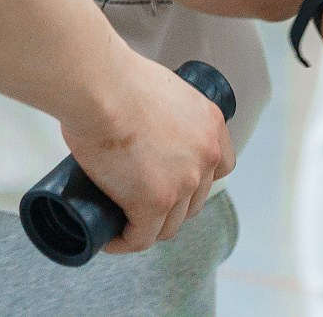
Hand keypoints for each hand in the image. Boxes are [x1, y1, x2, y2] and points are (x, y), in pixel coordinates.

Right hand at [61, 52, 234, 253]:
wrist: (101, 87)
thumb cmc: (118, 79)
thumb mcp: (161, 90)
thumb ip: (164, 112)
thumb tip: (141, 129)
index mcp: (211, 125)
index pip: (220, 167)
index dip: (197, 180)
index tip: (174, 182)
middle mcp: (206, 156)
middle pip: (195, 200)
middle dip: (171, 206)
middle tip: (140, 200)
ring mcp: (183, 183)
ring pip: (169, 224)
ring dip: (148, 228)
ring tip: (124, 222)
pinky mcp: (154, 203)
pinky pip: (141, 237)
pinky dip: (125, 241)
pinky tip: (112, 238)